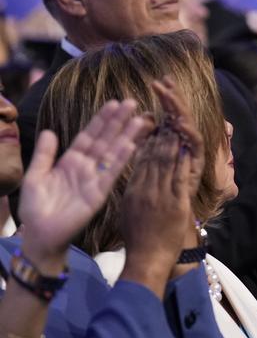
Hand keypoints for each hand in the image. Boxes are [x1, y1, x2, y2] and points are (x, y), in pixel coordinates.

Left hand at [18, 101, 150, 273]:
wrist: (39, 234)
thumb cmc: (35, 208)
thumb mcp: (34, 177)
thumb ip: (44, 155)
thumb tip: (50, 131)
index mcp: (70, 161)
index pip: (89, 136)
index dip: (101, 120)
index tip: (113, 104)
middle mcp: (86, 167)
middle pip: (105, 139)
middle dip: (119, 122)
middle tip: (132, 103)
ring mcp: (94, 179)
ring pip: (113, 153)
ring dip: (126, 136)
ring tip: (139, 120)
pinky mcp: (98, 193)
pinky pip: (111, 173)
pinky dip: (121, 159)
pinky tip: (131, 145)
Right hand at [120, 129, 194, 298]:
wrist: (147, 260)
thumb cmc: (138, 239)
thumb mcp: (129, 211)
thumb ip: (133, 191)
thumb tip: (137, 175)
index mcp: (132, 191)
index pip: (140, 160)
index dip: (148, 141)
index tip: (153, 126)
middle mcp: (144, 190)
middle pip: (152, 157)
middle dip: (161, 135)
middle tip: (166, 116)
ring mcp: (160, 196)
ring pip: (165, 162)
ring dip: (172, 141)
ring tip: (176, 123)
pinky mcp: (175, 203)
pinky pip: (179, 176)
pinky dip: (183, 159)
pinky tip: (186, 145)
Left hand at [152, 76, 204, 196]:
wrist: (159, 228)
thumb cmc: (150, 197)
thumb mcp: (143, 165)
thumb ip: (145, 143)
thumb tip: (145, 118)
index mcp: (169, 144)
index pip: (167, 114)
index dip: (164, 98)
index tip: (158, 81)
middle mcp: (182, 146)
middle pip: (178, 116)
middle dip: (172, 98)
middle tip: (166, 80)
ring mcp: (190, 155)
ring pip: (186, 127)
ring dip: (179, 110)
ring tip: (171, 95)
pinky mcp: (196, 165)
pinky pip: (194, 146)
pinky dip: (188, 133)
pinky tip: (180, 122)